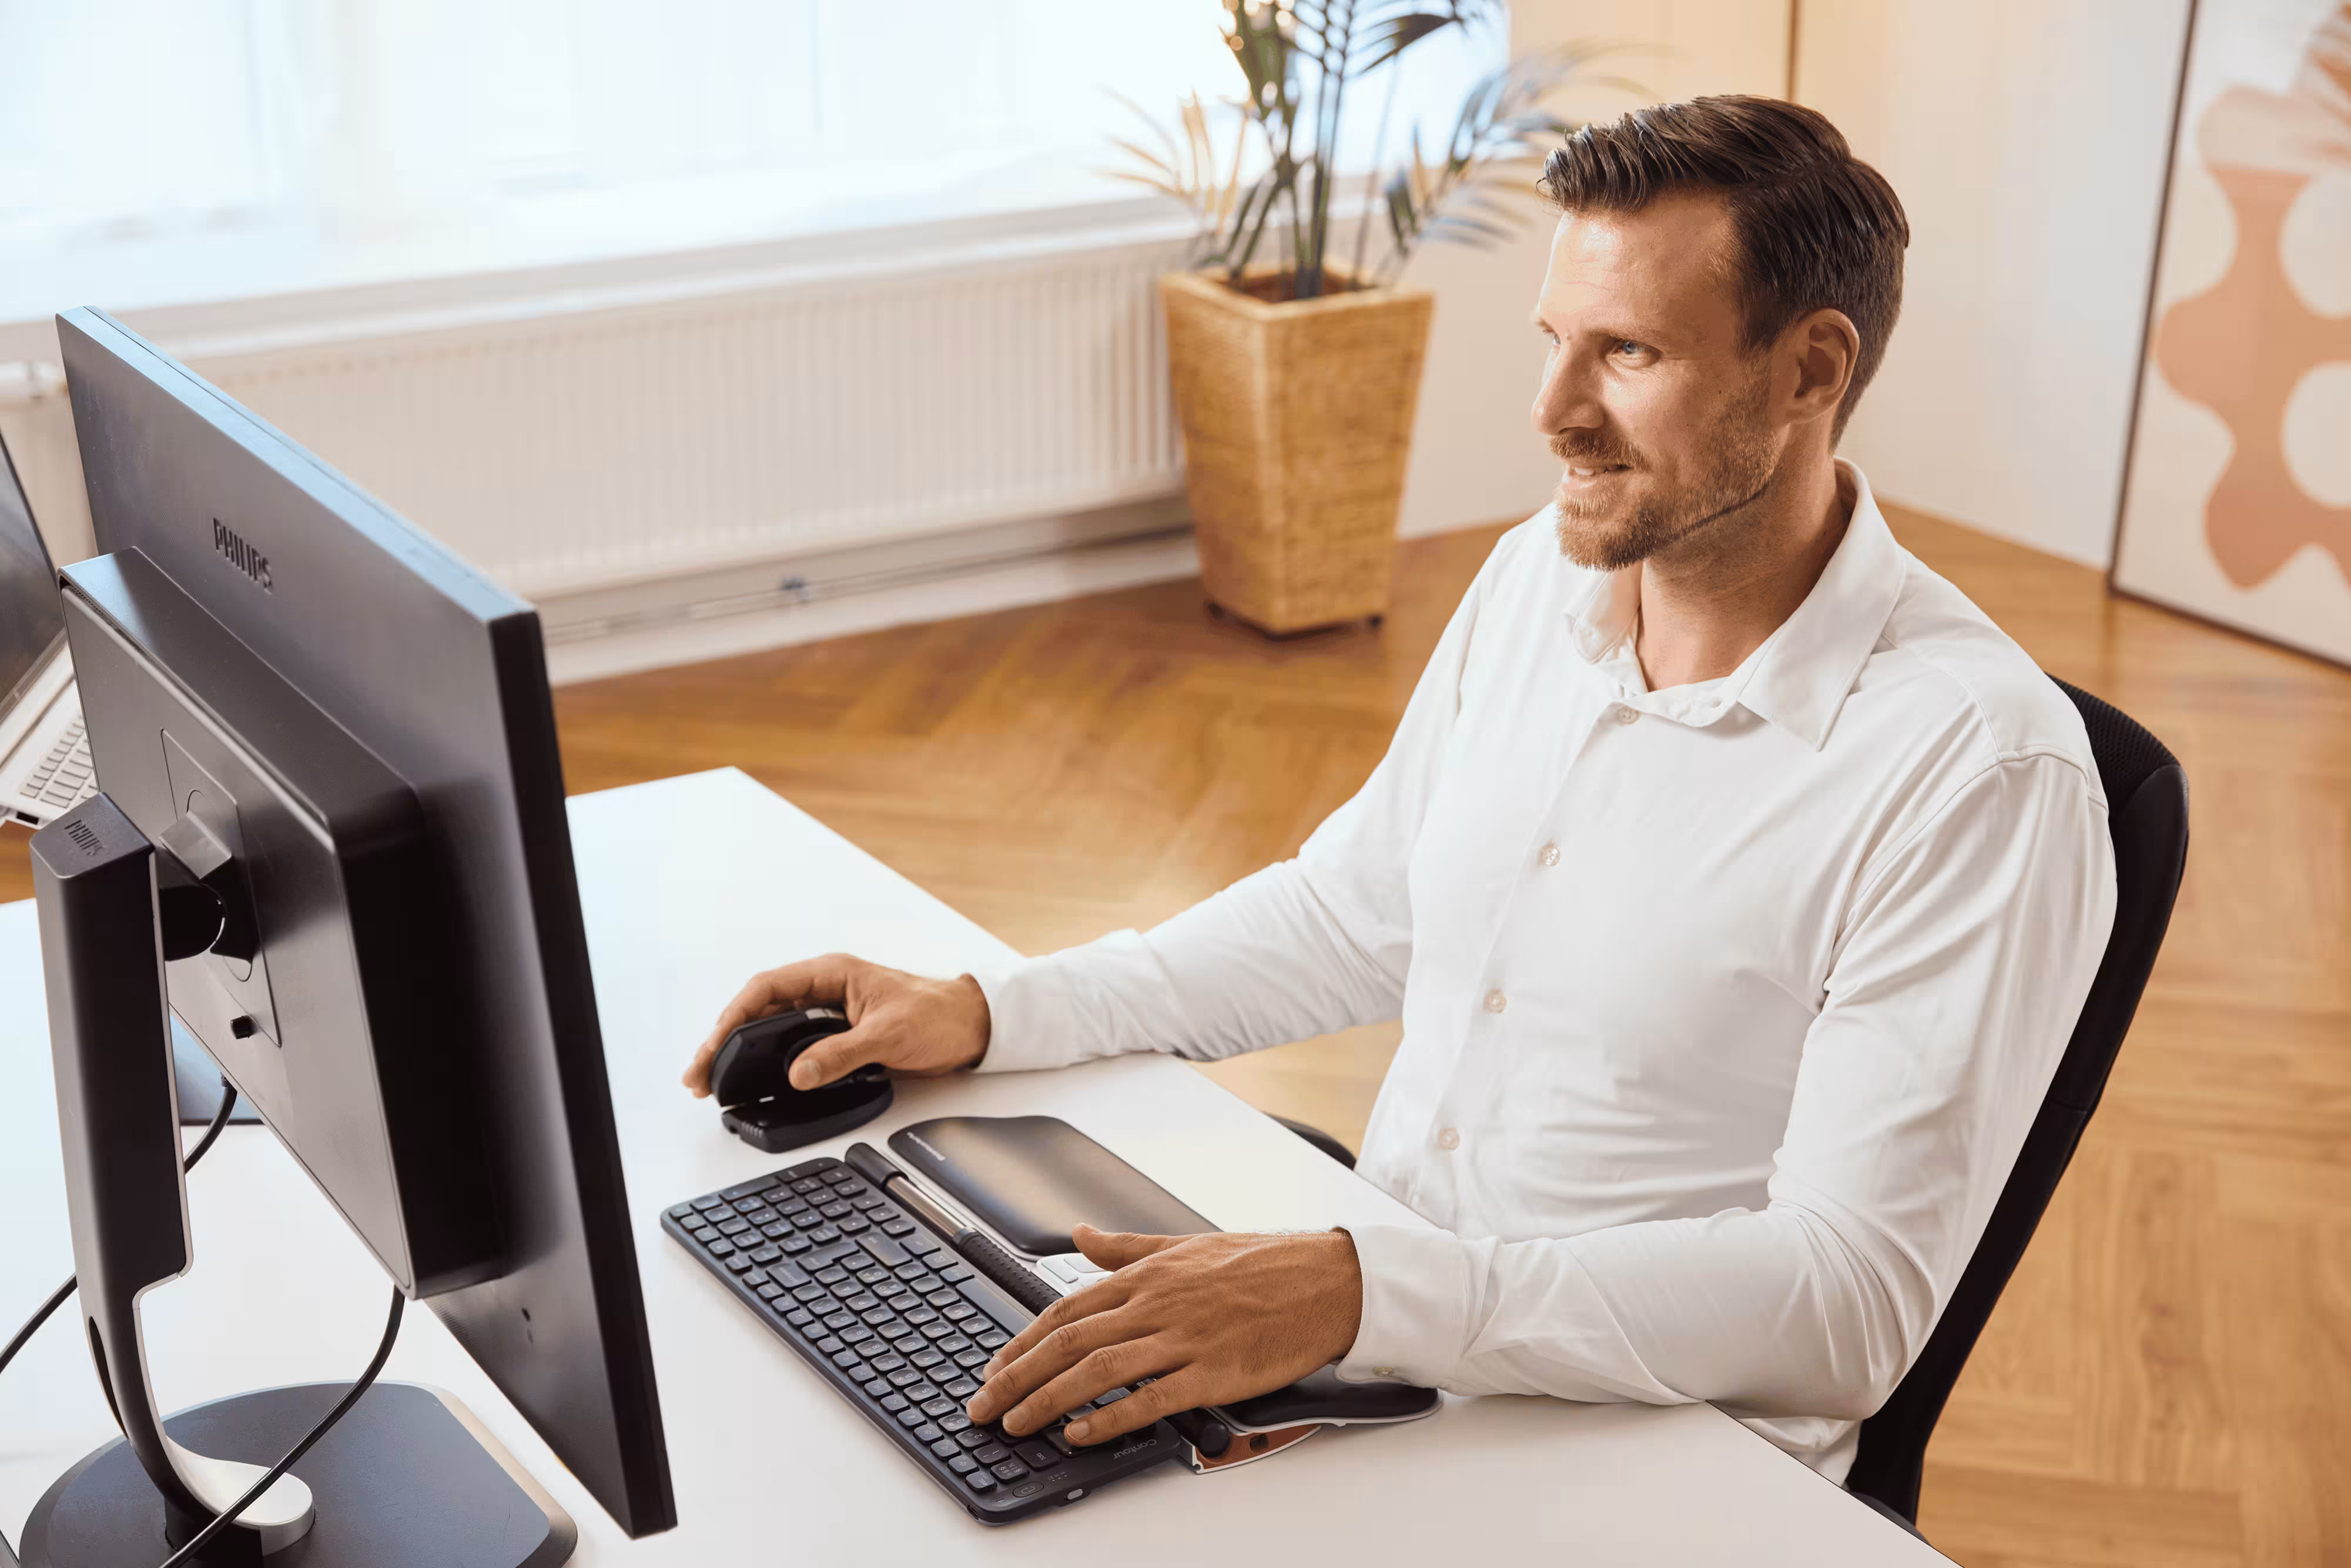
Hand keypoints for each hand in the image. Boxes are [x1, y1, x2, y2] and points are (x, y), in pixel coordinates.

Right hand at [681, 952, 990, 1096]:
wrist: (972, 1026)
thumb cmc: (938, 1014)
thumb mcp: (888, 1035)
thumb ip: (842, 1054)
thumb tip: (799, 1072)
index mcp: (831, 974)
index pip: (766, 989)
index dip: (733, 1016)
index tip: (713, 1046)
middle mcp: (824, 990)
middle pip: (759, 1011)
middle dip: (724, 1039)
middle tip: (698, 1074)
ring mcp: (828, 1014)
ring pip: (770, 1029)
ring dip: (741, 1052)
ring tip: (714, 1080)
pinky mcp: (837, 1036)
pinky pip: (792, 1046)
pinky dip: (768, 1062)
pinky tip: (753, 1079)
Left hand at [964, 1222, 1362, 1445]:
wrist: (1328, 1280)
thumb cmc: (1264, 1264)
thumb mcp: (1186, 1243)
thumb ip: (1127, 1246)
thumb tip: (1079, 1235)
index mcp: (1148, 1275)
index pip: (1067, 1309)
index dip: (1023, 1340)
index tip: (995, 1365)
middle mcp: (1157, 1303)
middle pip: (1069, 1342)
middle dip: (1017, 1375)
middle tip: (983, 1404)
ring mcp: (1184, 1338)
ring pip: (1098, 1369)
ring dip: (1047, 1399)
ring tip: (1015, 1422)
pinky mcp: (1212, 1372)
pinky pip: (1149, 1398)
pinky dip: (1109, 1418)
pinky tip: (1080, 1433)